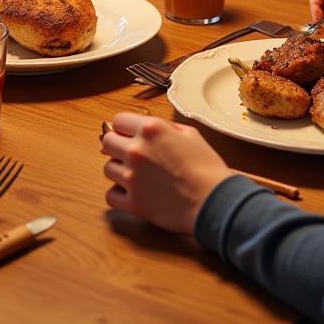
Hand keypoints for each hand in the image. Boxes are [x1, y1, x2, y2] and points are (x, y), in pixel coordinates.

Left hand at [101, 113, 230, 233]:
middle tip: (129, 155)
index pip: (118, 120)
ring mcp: (132, 177)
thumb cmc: (207, 169)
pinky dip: (119, 195)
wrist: (216, 202)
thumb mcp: (190, 135)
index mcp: (150, 129)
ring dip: (119, 171)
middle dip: (117, 147)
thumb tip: (149, 129)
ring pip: (107, 168)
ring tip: (136, 176)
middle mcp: (137, 150)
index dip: (124, 128)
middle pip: (107, 142)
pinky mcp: (134, 202)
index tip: (128, 135)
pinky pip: (111, 195)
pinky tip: (132, 193)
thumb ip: (165, 128)